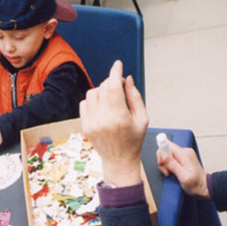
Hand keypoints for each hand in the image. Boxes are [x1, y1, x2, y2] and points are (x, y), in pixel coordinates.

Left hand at [80, 60, 148, 186]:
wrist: (119, 161)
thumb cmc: (133, 140)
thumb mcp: (142, 118)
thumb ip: (135, 96)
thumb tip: (127, 79)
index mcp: (119, 117)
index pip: (114, 87)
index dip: (115, 72)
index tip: (118, 64)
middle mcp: (103, 119)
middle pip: (103, 88)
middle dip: (112, 82)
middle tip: (120, 85)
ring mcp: (92, 123)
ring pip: (92, 93)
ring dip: (102, 90)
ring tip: (111, 98)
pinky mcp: (85, 126)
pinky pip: (84, 103)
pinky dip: (92, 100)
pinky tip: (101, 106)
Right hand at [157, 142, 209, 198]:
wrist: (204, 186)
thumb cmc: (195, 184)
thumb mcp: (183, 177)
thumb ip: (173, 166)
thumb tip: (164, 156)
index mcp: (185, 156)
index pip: (167, 145)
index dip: (161, 153)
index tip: (162, 162)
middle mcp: (185, 152)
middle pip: (166, 149)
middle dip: (162, 161)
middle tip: (167, 171)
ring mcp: (184, 153)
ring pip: (167, 153)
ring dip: (165, 164)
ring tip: (170, 173)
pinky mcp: (183, 156)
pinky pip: (171, 156)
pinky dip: (169, 164)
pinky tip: (173, 171)